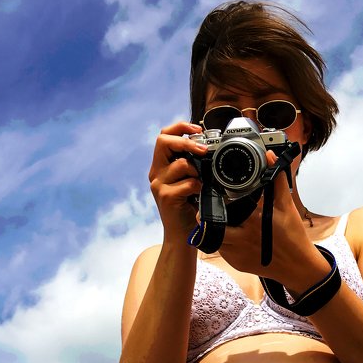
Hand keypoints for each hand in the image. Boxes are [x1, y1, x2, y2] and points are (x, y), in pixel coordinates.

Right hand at [148, 120, 208, 242]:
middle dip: (186, 142)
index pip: (163, 136)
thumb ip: (191, 165)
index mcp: (161, 166)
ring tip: (200, 183)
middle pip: (163, 141)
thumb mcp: (188, 181)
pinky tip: (198, 195)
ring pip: (180, 164)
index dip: (179, 127)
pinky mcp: (166, 196)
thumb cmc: (188, 207)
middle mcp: (156, 173)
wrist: (181, 235)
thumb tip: (206, 146)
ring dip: (197, 171)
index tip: (198, 128)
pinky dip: (198, 187)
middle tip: (203, 150)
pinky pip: (188, 183)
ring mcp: (159, 185)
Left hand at [217, 151, 325, 288]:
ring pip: (213, 239)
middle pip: (210, 226)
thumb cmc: (293, 236)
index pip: (219, 210)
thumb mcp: (286, 205)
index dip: (210, 202)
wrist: (298, 266)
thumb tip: (270, 156)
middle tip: (209, 208)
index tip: (210, 194)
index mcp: (251, 221)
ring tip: (220, 220)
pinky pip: (222, 251)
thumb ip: (276, 179)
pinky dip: (223, 242)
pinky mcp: (237, 264)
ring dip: (213, 229)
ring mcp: (237, 255)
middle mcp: (241, 239)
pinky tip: (232, 235)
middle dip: (207, 216)